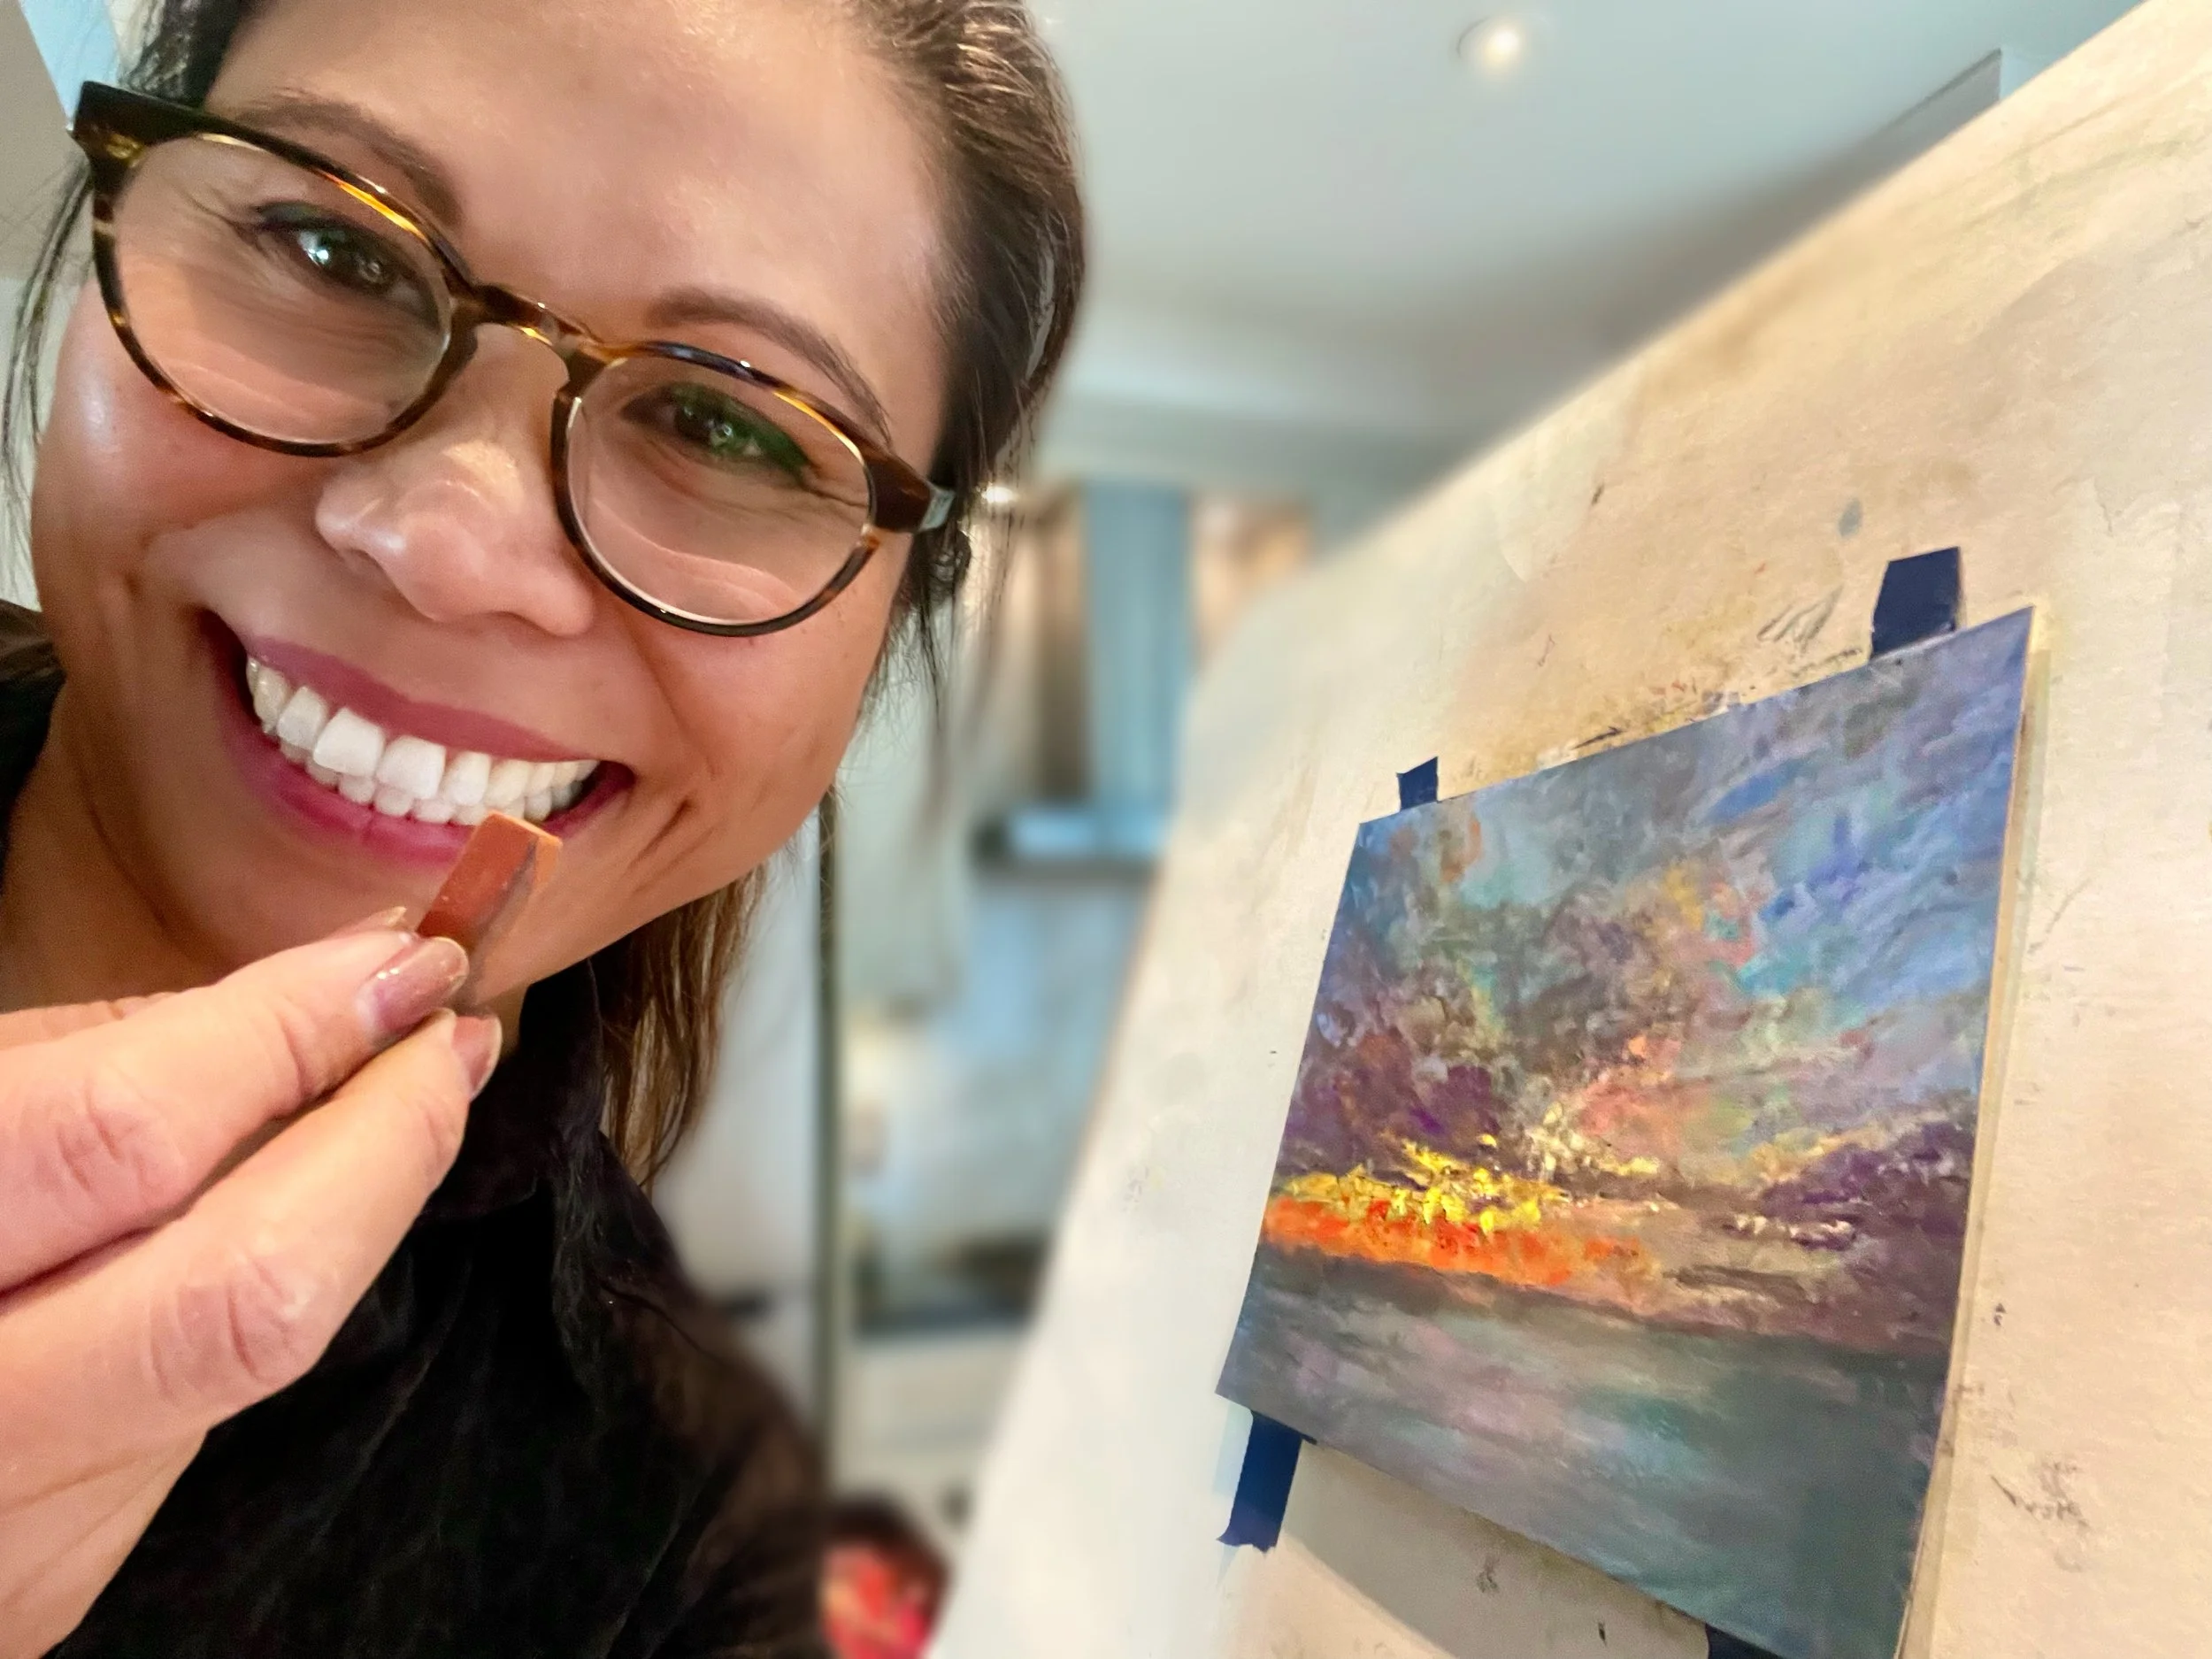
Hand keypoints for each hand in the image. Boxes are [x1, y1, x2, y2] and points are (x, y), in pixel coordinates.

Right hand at [0, 926, 497, 1655]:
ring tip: (363, 1119)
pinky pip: (198, 1421)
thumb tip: (349, 987)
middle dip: (387, 1144)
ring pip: (247, 1355)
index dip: (296, 1031)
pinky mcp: (50, 1590)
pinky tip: (215, 1254)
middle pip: (248, 1286)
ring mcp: (3, 1537)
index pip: (129, 1133)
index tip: (415, 960)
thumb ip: (114, 1054)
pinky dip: (239, 1310)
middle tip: (453, 1042)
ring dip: (336, 1220)